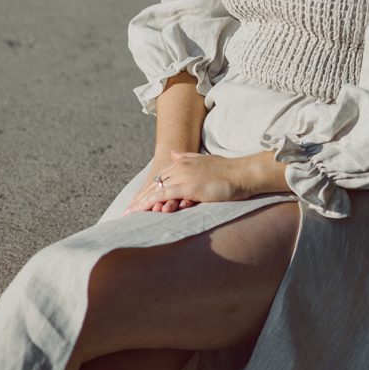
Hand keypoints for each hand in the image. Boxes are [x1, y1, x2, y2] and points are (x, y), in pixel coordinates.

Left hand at [123, 152, 254, 214]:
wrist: (242, 174)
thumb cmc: (228, 170)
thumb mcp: (205, 161)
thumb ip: (188, 158)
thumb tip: (174, 155)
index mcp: (183, 162)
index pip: (159, 177)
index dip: (147, 190)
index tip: (137, 201)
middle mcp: (179, 167)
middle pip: (153, 184)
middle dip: (139, 199)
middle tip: (126, 211)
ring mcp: (182, 176)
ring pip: (154, 190)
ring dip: (140, 203)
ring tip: (128, 214)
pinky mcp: (187, 186)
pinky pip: (162, 195)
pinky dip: (150, 203)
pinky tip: (141, 211)